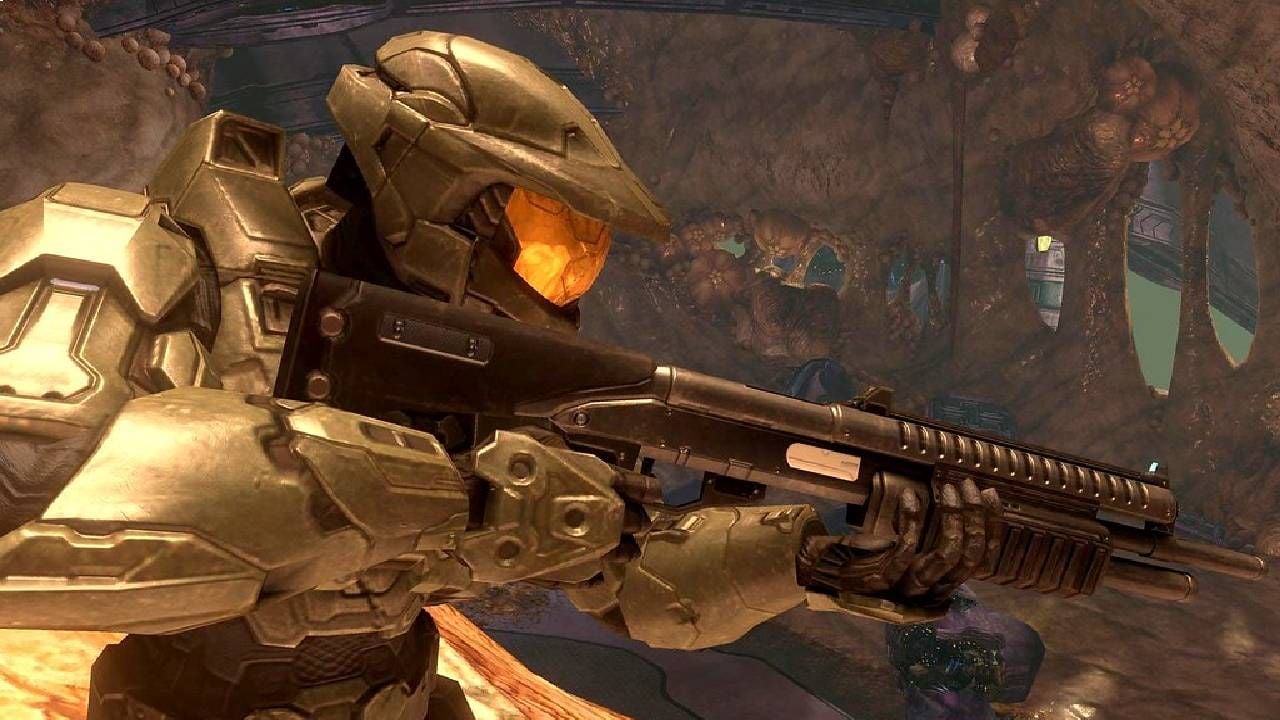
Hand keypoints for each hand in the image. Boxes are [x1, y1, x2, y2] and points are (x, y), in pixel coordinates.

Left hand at [798, 477, 1002, 612]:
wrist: (826, 576)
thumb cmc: (868, 558)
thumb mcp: (906, 550)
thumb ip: (931, 539)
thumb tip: (957, 502)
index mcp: (941, 584)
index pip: (979, 559)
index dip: (990, 527)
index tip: (991, 494)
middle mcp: (930, 591)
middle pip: (967, 556)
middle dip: (975, 518)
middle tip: (968, 486)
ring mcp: (908, 587)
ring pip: (945, 555)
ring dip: (951, 518)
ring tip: (947, 489)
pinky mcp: (884, 579)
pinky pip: (907, 548)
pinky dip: (912, 520)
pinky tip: (909, 497)